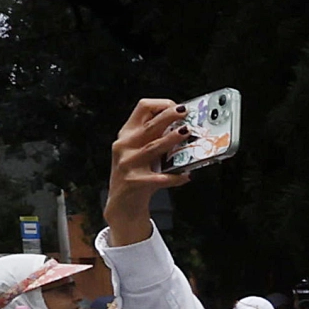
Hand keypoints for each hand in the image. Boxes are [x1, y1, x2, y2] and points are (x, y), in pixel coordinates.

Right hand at [105, 99, 199, 243]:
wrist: (122, 204)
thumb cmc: (137, 173)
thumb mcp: (141, 151)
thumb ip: (157, 138)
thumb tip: (185, 128)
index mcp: (127, 134)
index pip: (141, 109)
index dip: (161, 105)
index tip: (178, 108)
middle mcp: (124, 146)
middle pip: (148, 126)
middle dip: (168, 117)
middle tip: (185, 112)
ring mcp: (127, 163)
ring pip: (152, 148)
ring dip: (171, 140)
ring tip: (186, 134)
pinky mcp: (133, 181)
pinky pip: (159, 178)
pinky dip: (174, 177)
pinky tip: (186, 176)